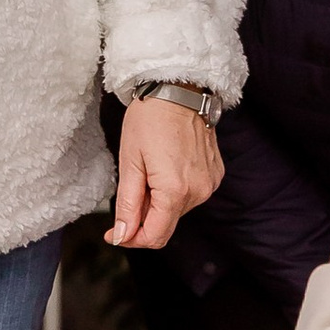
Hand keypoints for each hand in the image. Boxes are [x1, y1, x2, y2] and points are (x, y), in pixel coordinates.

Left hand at [107, 97, 223, 249]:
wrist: (178, 90)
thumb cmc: (149, 120)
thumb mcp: (129, 162)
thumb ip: (127, 204)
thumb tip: (122, 235)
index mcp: (174, 191)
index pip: (154, 236)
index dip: (131, 239)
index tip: (114, 233)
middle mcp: (198, 192)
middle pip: (165, 224)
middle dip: (143, 218)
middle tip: (129, 190)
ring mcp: (210, 183)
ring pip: (177, 210)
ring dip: (159, 202)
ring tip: (149, 171)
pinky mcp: (215, 174)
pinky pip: (191, 195)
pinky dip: (174, 190)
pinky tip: (165, 167)